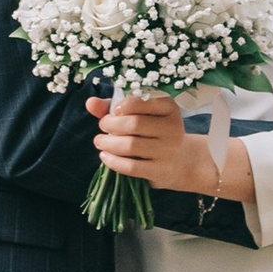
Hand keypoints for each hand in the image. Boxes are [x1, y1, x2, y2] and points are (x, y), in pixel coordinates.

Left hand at [87, 93, 253, 202]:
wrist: (181, 161)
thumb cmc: (154, 132)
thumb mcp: (140, 115)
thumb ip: (114, 106)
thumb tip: (90, 103)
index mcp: (169, 108)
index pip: (145, 101)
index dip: (124, 105)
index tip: (113, 111)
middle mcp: (173, 128)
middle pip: (134, 124)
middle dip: (111, 124)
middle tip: (102, 126)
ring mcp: (168, 151)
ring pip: (130, 146)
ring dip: (108, 143)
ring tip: (100, 141)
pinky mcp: (161, 170)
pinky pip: (131, 167)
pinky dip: (113, 161)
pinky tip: (105, 156)